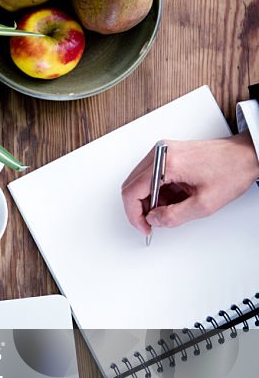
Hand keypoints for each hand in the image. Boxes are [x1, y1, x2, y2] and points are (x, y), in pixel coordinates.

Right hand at [121, 134, 258, 236]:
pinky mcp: (168, 153)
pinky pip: (152, 175)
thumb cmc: (232, 171)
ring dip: (151, 199)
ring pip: (140, 181)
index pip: (132, 191)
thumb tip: (154, 219)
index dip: (134, 214)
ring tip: (172, 207)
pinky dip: (159, 190)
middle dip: (141, 207)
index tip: (143, 226)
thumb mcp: (204, 204)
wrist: (247, 155)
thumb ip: (173, 216)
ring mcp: (164, 151)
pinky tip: (175, 197)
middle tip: (155, 220)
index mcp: (167, 163)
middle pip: (132, 185)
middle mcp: (161, 153)